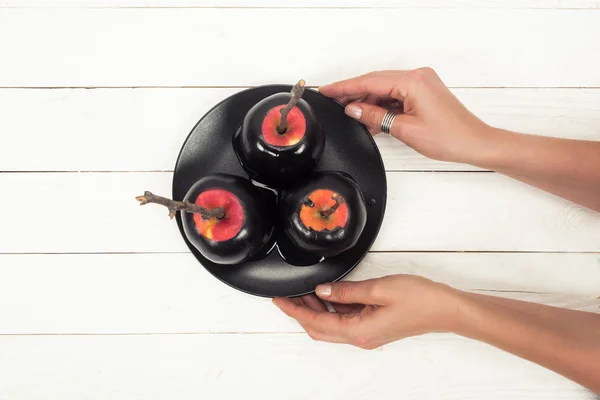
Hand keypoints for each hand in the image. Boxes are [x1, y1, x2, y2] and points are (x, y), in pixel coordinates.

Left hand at [272, 275, 459, 348]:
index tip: (280, 301)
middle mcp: (360, 337)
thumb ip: (347, 290)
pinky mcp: (373, 327)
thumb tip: (323, 290)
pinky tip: (330, 294)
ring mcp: (367, 333)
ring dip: (317, 309)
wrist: (446, 309)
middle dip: (301, 312)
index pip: (316, 323)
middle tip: (288, 295)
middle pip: (320, 328)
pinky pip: (345, 320)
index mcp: (358, 330)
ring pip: (332, 324)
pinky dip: (333, 308)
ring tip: (306, 291)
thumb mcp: (379, 288)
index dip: (295, 311)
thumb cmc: (420, 300)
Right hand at [319, 68, 492, 163]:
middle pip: (376, 82)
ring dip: (368, 101)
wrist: (474, 143)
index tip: (327, 90)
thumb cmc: (449, 137)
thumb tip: (353, 109)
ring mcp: (422, 83)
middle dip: (354, 93)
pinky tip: (370, 117)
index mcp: (413, 81)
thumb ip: (375, 117)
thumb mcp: (404, 129)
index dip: (345, 87)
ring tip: (349, 113)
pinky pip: (396, 95)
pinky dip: (382, 105)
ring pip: (385, 89)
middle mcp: (417, 77)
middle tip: (332, 101)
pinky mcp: (424, 92)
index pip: (370, 81)